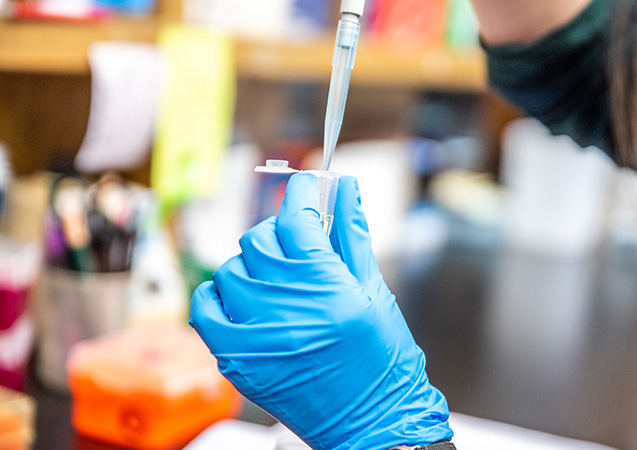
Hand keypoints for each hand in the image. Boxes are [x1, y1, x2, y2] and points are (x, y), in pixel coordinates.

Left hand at [190, 173, 451, 449]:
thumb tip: (346, 190)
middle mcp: (285, 308)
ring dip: (253, 266)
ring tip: (276, 280)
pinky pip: (205, 308)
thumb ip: (353, 235)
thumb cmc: (382, 363)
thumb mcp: (375, 292)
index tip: (306, 187)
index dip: (300, 192)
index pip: (296, 217)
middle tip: (299, 244)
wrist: (372, 423)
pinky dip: (218, 296)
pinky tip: (243, 300)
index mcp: (326, 287)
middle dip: (280, 232)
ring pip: (231, 269)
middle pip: (259, 239)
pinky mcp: (236, 359)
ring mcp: (255, 335)